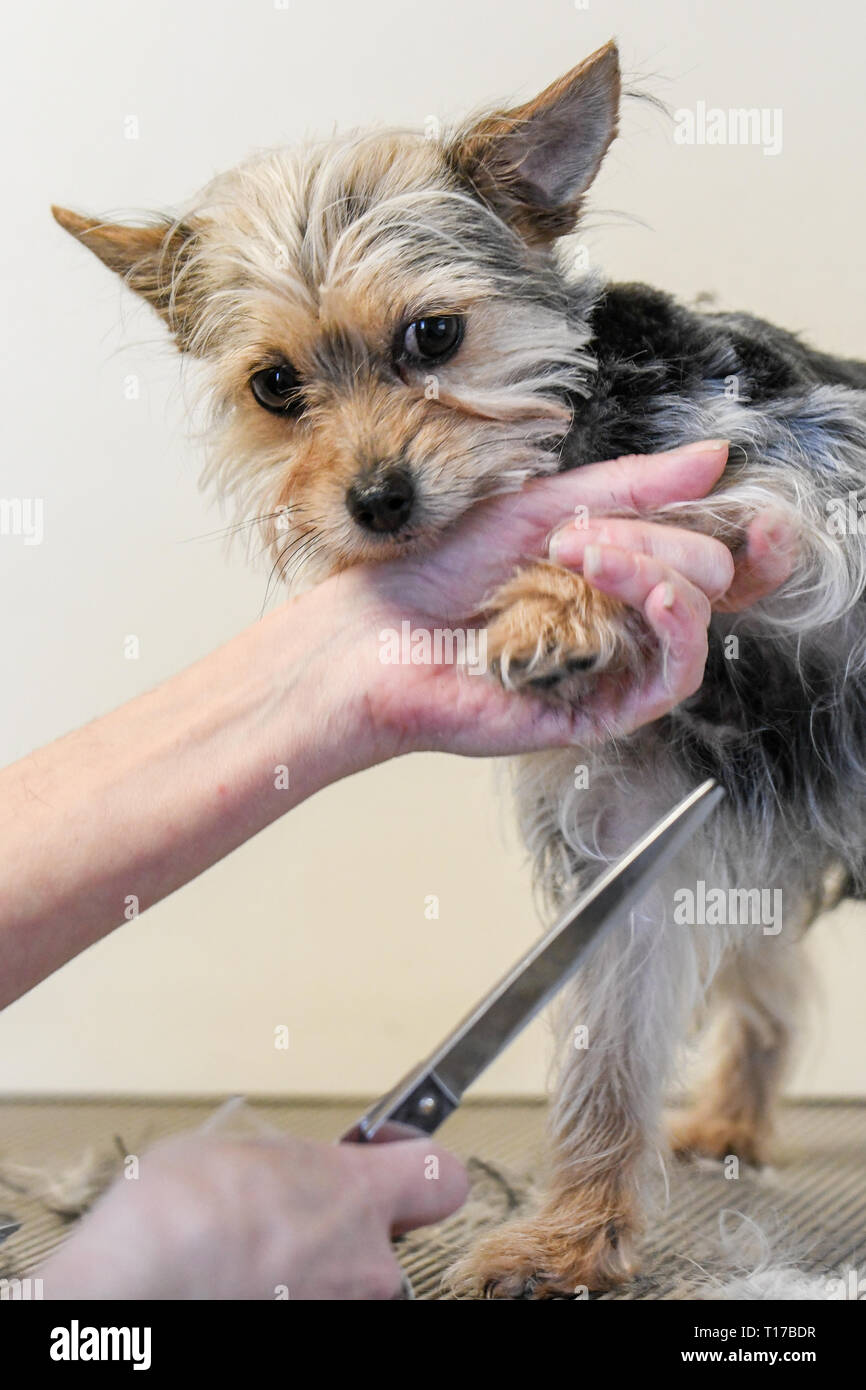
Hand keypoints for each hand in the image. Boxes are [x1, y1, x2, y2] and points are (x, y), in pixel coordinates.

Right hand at [38, 1128, 467, 1299]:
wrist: (142, 1284)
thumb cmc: (181, 1211)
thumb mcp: (241, 1149)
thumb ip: (288, 1165)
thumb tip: (284, 1175)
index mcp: (359, 1191)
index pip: (444, 1176)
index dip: (420, 1165)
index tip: (389, 1155)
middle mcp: (368, 1260)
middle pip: (387, 1242)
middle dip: (346, 1232)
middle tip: (293, 1224)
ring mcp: (342, 1309)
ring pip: (345, 1286)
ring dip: (310, 1274)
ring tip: (250, 1265)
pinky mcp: (316, 1342)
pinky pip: (312, 1310)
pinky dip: (282, 1300)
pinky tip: (238, 1288)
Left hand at [329, 441, 795, 756]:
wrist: (370, 638)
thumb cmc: (432, 574)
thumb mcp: (537, 506)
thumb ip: (628, 484)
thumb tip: (713, 456)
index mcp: (613, 572)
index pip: (710, 554)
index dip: (747, 534)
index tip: (755, 510)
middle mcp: (620, 622)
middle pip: (707, 579)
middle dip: (660, 539)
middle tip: (583, 534)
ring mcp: (612, 669)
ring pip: (695, 623)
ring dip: (657, 571)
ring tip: (588, 552)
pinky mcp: (599, 712)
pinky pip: (673, 677)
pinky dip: (674, 625)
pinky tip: (648, 593)